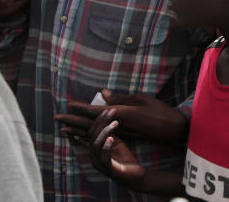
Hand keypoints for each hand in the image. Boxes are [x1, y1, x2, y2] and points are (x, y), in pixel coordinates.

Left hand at [57, 89, 187, 143]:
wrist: (171, 129)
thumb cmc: (158, 111)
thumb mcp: (141, 98)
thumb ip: (121, 98)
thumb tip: (103, 93)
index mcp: (120, 114)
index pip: (95, 111)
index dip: (80, 108)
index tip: (67, 105)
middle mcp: (116, 125)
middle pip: (90, 123)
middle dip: (72, 121)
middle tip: (57, 119)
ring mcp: (119, 132)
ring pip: (94, 131)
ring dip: (78, 129)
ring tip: (64, 129)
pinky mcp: (123, 135)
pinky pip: (102, 134)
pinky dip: (90, 134)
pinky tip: (83, 136)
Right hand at [88, 111, 147, 190]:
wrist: (136, 176)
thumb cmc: (125, 158)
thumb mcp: (117, 142)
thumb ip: (111, 131)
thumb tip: (109, 114)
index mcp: (95, 148)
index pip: (90, 130)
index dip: (97, 119)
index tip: (107, 108)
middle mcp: (94, 156)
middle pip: (92, 135)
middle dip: (101, 122)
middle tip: (112, 111)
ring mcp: (100, 163)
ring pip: (96, 145)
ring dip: (105, 131)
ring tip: (115, 123)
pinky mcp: (109, 169)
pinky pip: (103, 157)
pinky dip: (106, 147)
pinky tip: (112, 139)